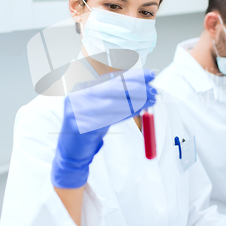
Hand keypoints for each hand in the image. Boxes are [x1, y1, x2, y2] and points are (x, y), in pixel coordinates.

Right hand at [52, 68, 156, 187]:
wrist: (73, 151)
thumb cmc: (92, 126)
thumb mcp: (105, 107)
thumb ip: (120, 96)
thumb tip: (144, 86)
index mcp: (84, 86)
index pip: (112, 77)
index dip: (133, 75)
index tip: (150, 75)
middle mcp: (78, 94)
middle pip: (112, 87)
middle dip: (137, 88)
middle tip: (153, 90)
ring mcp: (76, 108)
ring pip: (112, 102)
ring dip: (134, 101)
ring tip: (150, 101)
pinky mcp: (78, 124)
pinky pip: (106, 118)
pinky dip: (124, 114)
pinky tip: (136, 111)